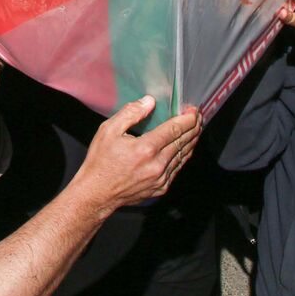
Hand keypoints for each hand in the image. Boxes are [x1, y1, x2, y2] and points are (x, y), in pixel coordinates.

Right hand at [70, 96, 201, 211]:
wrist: (97, 193)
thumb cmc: (100, 161)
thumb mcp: (108, 130)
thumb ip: (130, 113)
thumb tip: (149, 102)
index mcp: (145, 149)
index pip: (174, 130)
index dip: (187, 119)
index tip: (192, 110)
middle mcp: (157, 165)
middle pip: (183, 142)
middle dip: (193, 127)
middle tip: (197, 116)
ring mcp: (161, 179)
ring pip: (183, 156)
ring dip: (191, 141)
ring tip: (195, 129)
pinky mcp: (161, 188)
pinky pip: (177, 169)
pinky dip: (183, 156)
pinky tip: (184, 148)